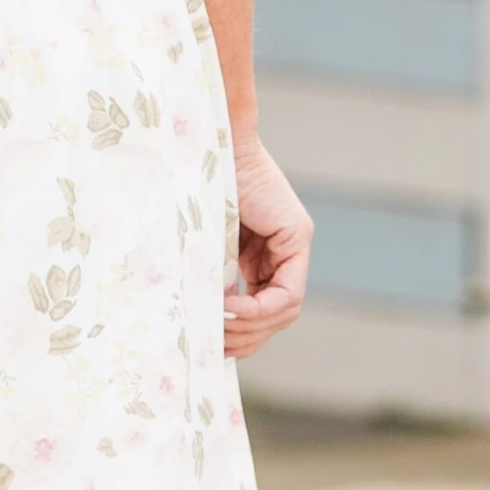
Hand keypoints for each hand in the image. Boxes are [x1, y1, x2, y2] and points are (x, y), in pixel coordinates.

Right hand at [224, 135, 311, 360]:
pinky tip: (229, 307)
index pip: (267, 307)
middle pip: (279, 315)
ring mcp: (295, 242)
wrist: (208, 143)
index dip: (244, 331)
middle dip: (247, 337)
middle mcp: (285, 250)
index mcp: (264, 252)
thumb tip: (203, 322)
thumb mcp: (203, 243)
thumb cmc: (193, 185)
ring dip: (250, 327)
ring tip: (216, 326)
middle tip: (214, 346)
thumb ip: (213, 275)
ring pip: (285, 310)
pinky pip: (287, 293)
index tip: (214, 340)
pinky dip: (258, 308)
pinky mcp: (297, 235)